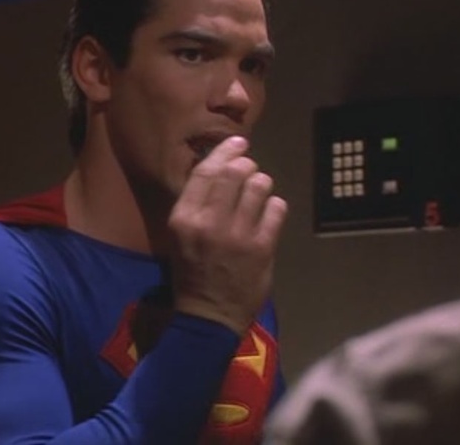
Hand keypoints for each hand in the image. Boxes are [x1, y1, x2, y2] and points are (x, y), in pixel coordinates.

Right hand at [166, 136, 287, 334]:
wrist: (208, 315)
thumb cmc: (193, 271)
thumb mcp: (182, 235)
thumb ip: (199, 203)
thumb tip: (222, 166)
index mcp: (184, 218)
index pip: (206, 171)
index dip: (225, 152)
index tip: (238, 143)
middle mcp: (209, 222)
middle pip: (235, 173)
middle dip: (246, 164)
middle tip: (250, 169)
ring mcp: (237, 235)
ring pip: (259, 186)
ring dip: (263, 183)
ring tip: (260, 192)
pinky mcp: (261, 248)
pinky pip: (276, 209)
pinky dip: (276, 205)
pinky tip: (270, 213)